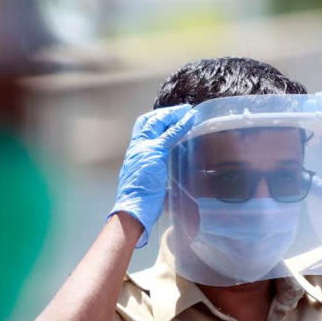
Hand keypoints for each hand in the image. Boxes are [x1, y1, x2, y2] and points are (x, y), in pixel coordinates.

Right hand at [109, 105, 193, 246]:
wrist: (131, 209)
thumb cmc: (138, 204)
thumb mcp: (144, 186)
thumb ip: (153, 180)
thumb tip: (166, 188)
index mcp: (133, 155)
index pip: (142, 131)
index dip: (154, 122)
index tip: (167, 119)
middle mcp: (136, 148)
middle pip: (148, 121)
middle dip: (164, 114)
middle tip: (179, 111)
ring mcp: (144, 149)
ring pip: (157, 122)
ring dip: (173, 115)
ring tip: (186, 111)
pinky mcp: (155, 153)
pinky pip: (170, 134)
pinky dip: (181, 125)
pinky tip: (190, 119)